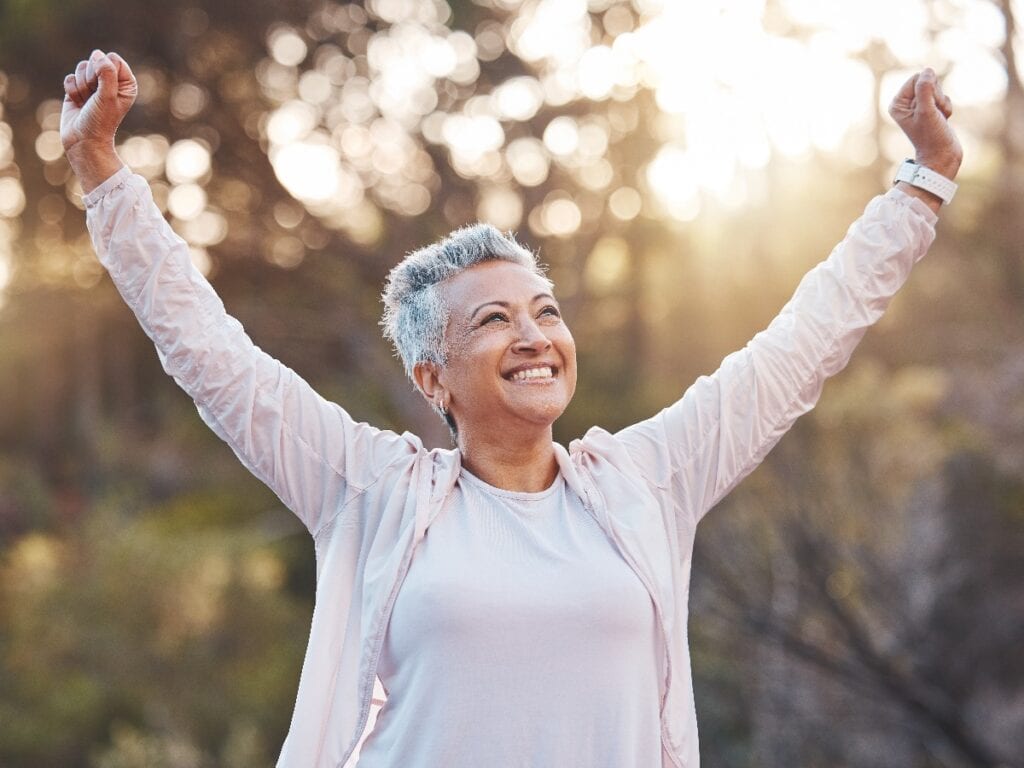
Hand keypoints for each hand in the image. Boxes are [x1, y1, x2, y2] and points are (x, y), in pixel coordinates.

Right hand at [61, 50, 136, 191]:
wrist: (84, 140)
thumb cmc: (100, 121)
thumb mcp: (108, 97)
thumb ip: (107, 73)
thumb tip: (98, 55)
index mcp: (126, 83)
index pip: (113, 59)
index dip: (104, 71)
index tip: (105, 90)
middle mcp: (111, 82)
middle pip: (95, 60)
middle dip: (91, 78)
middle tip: (95, 98)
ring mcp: (94, 85)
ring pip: (81, 67)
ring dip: (81, 86)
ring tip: (87, 102)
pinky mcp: (78, 89)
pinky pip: (70, 77)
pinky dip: (72, 91)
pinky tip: (78, 103)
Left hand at [888, 68, 961, 180]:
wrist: (942, 155)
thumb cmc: (931, 137)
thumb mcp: (927, 111)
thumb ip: (925, 89)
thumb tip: (927, 70)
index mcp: (897, 103)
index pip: (917, 78)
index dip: (929, 90)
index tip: (928, 108)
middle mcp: (905, 104)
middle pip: (928, 82)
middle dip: (937, 96)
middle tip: (934, 115)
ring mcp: (918, 107)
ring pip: (938, 89)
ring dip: (942, 103)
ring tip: (938, 119)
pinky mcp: (930, 110)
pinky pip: (943, 98)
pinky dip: (946, 108)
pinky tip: (942, 120)